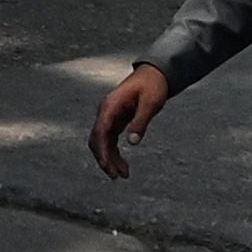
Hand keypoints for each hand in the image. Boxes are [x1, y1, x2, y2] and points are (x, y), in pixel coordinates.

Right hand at [89, 64, 170, 178]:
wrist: (154, 74)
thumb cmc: (153, 86)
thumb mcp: (151, 103)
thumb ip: (141, 122)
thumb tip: (133, 142)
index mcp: (110, 106)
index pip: (100, 132)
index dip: (102, 151)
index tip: (108, 166)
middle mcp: (105, 112)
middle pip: (98, 140)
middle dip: (105, 159)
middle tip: (117, 176)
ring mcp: (109, 116)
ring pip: (103, 142)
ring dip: (110, 158)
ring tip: (122, 175)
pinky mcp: (115, 120)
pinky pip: (110, 140)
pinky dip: (115, 152)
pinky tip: (123, 164)